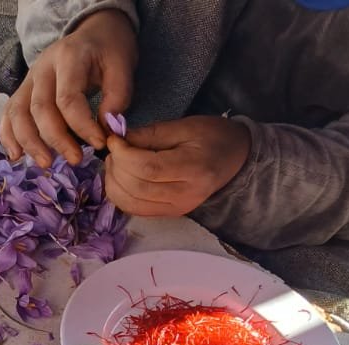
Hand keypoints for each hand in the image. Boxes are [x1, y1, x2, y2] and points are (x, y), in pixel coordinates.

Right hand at [0, 9, 135, 166]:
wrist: (94, 32)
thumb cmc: (109, 50)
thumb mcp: (123, 65)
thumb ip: (118, 95)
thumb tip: (105, 128)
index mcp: (68, 57)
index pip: (67, 98)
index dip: (82, 125)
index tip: (100, 143)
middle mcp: (42, 68)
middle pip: (39, 109)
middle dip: (56, 139)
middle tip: (76, 160)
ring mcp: (28, 80)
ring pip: (18, 114)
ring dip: (29, 143)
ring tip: (46, 164)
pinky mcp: (22, 91)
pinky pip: (8, 115)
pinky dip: (8, 137)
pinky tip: (16, 156)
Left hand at [104, 115, 251, 217]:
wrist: (235, 158)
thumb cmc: (213, 137)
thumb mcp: (185, 126)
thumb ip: (151, 134)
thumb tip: (119, 140)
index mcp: (194, 169)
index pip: (149, 169)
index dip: (124, 155)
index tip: (114, 140)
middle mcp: (185, 195)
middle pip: (137, 187)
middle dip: (117, 167)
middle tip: (113, 150)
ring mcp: (177, 209)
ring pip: (131, 203)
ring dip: (114, 182)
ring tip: (115, 162)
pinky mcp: (169, 214)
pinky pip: (135, 210)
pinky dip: (120, 195)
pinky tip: (119, 178)